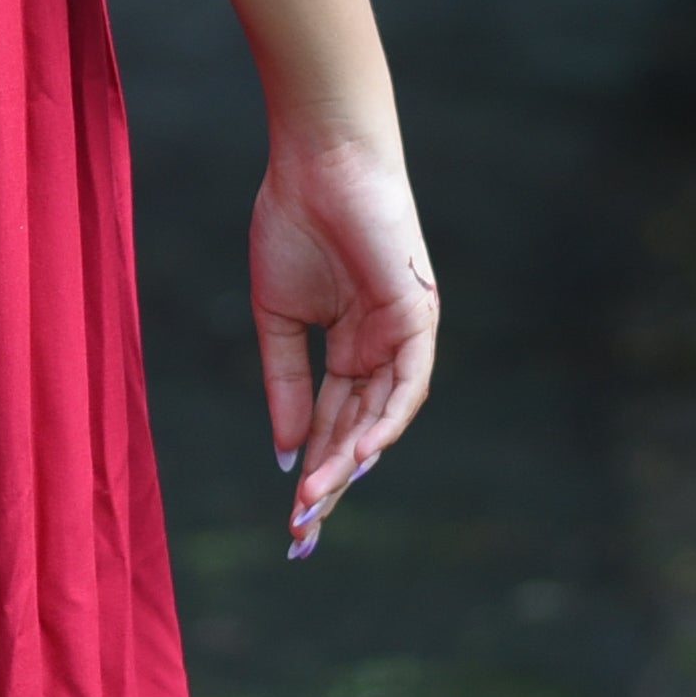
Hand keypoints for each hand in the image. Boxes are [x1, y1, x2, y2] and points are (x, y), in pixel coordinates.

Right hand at [248, 126, 438, 560]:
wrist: (316, 162)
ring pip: (382, 417)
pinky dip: (387, 419)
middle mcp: (382, 352)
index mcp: (351, 351)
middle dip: (331, 484)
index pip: (334, 425)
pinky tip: (358, 454)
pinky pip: (409, 382)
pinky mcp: (418, 316)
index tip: (291, 519)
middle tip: (302, 534)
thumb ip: (286, 384)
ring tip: (316, 500)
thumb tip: (288, 451)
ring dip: (349, 460)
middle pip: (358, 432)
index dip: (313, 471)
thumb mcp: (277, 319)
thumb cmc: (293, 225)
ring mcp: (403, 336)